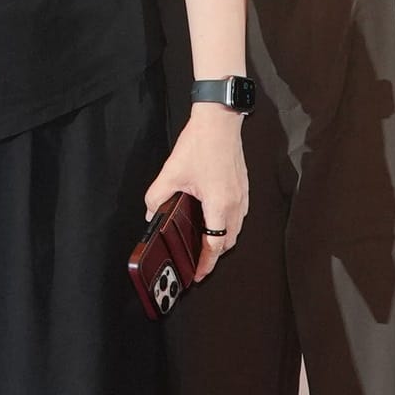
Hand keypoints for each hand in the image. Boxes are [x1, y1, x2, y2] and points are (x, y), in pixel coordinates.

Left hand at [148, 103, 251, 257]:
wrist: (220, 120)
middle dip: (214, 256)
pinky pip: (239, 216)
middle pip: (228, 242)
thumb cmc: (201, 144)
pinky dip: (228, 225)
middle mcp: (235, 204)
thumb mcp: (171, 173)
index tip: (197, 274)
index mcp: (219, 205)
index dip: (206, 264)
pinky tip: (214, 220)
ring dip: (222, 240)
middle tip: (198, 262)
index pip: (215, 246)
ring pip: (236, 230)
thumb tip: (151, 214)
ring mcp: (242, 196)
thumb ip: (157, 197)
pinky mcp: (243, 187)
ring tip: (205, 245)